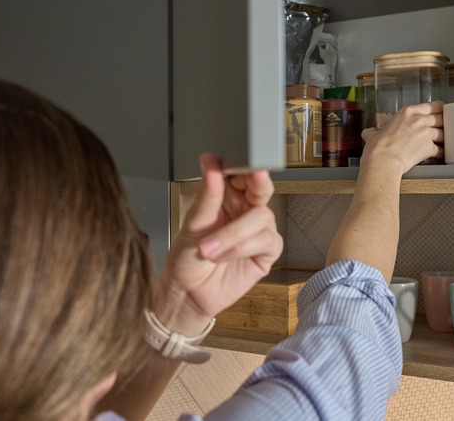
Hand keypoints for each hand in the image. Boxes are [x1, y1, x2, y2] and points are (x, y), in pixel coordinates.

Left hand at [154, 153, 283, 334]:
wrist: (187, 293)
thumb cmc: (187, 257)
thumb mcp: (193, 222)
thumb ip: (208, 193)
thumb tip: (211, 162)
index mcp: (228, 197)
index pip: (243, 174)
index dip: (246, 166)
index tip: (241, 161)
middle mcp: (246, 211)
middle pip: (263, 189)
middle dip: (258, 185)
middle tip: (253, 178)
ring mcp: (258, 232)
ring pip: (263, 218)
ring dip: (234, 234)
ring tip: (208, 249)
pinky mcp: (266, 253)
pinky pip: (267, 241)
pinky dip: (242, 248)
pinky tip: (223, 256)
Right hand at [361, 101, 444, 174]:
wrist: (383, 161)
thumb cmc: (377, 148)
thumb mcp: (373, 134)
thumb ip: (374, 131)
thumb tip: (368, 133)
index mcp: (407, 112)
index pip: (433, 105)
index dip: (440, 109)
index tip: (442, 113)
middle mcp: (419, 120)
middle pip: (441, 118)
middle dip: (444, 124)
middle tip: (444, 128)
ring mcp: (426, 133)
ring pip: (443, 133)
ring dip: (443, 139)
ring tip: (443, 143)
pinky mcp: (429, 147)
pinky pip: (440, 150)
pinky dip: (441, 153)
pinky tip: (439, 155)